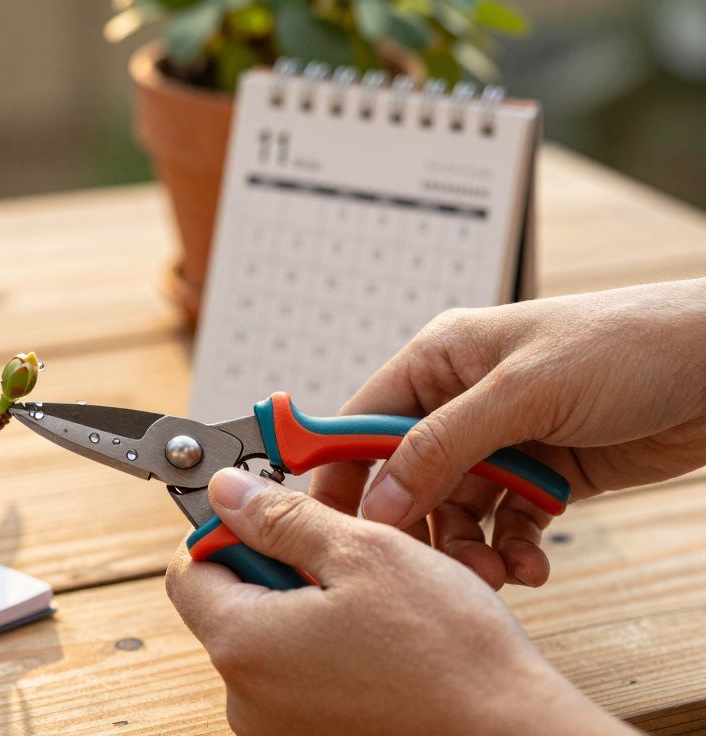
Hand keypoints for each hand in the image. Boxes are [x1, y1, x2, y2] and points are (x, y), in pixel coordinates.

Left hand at [168, 469, 631, 735]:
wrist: (512, 734)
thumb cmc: (450, 653)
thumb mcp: (364, 553)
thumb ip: (281, 517)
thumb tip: (227, 491)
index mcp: (243, 645)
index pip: (190, 570)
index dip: (227, 532)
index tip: (272, 517)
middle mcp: (246, 699)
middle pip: (230, 608)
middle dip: (278, 571)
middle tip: (341, 558)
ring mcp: (278, 730)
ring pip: (271, 644)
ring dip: (309, 611)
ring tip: (374, 605)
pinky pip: (300, 682)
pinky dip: (329, 654)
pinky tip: (381, 646)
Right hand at [311, 279, 705, 588]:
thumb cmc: (631, 345)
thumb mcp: (523, 391)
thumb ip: (443, 446)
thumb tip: (380, 499)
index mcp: (441, 358)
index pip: (363, 420)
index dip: (340, 472)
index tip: (326, 522)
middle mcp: (463, 400)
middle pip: (407, 477)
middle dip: (417, 525)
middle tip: (429, 565)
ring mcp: (504, 439)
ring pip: (455, 509)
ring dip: (468, 547)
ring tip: (495, 572)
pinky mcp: (544, 475)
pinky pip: (505, 523)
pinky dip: (513, 550)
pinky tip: (530, 565)